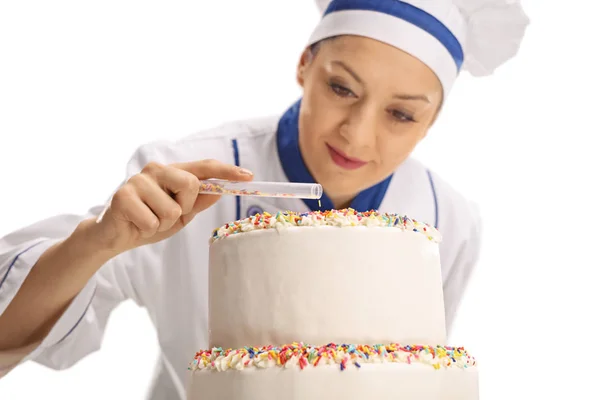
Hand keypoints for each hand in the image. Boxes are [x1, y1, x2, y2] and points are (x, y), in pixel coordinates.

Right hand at [93, 159, 252, 253]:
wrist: (115, 236)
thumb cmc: (149, 221)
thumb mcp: (180, 214)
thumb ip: (198, 202)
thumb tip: (219, 191)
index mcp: (172, 172)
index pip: (203, 167)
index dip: (227, 171)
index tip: (249, 176)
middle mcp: (155, 170)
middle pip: (190, 184)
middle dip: (184, 207)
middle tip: (167, 215)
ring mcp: (138, 180)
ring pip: (172, 209)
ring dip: (163, 223)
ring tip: (149, 220)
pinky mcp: (123, 196)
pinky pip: (152, 220)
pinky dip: (149, 229)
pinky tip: (137, 224)